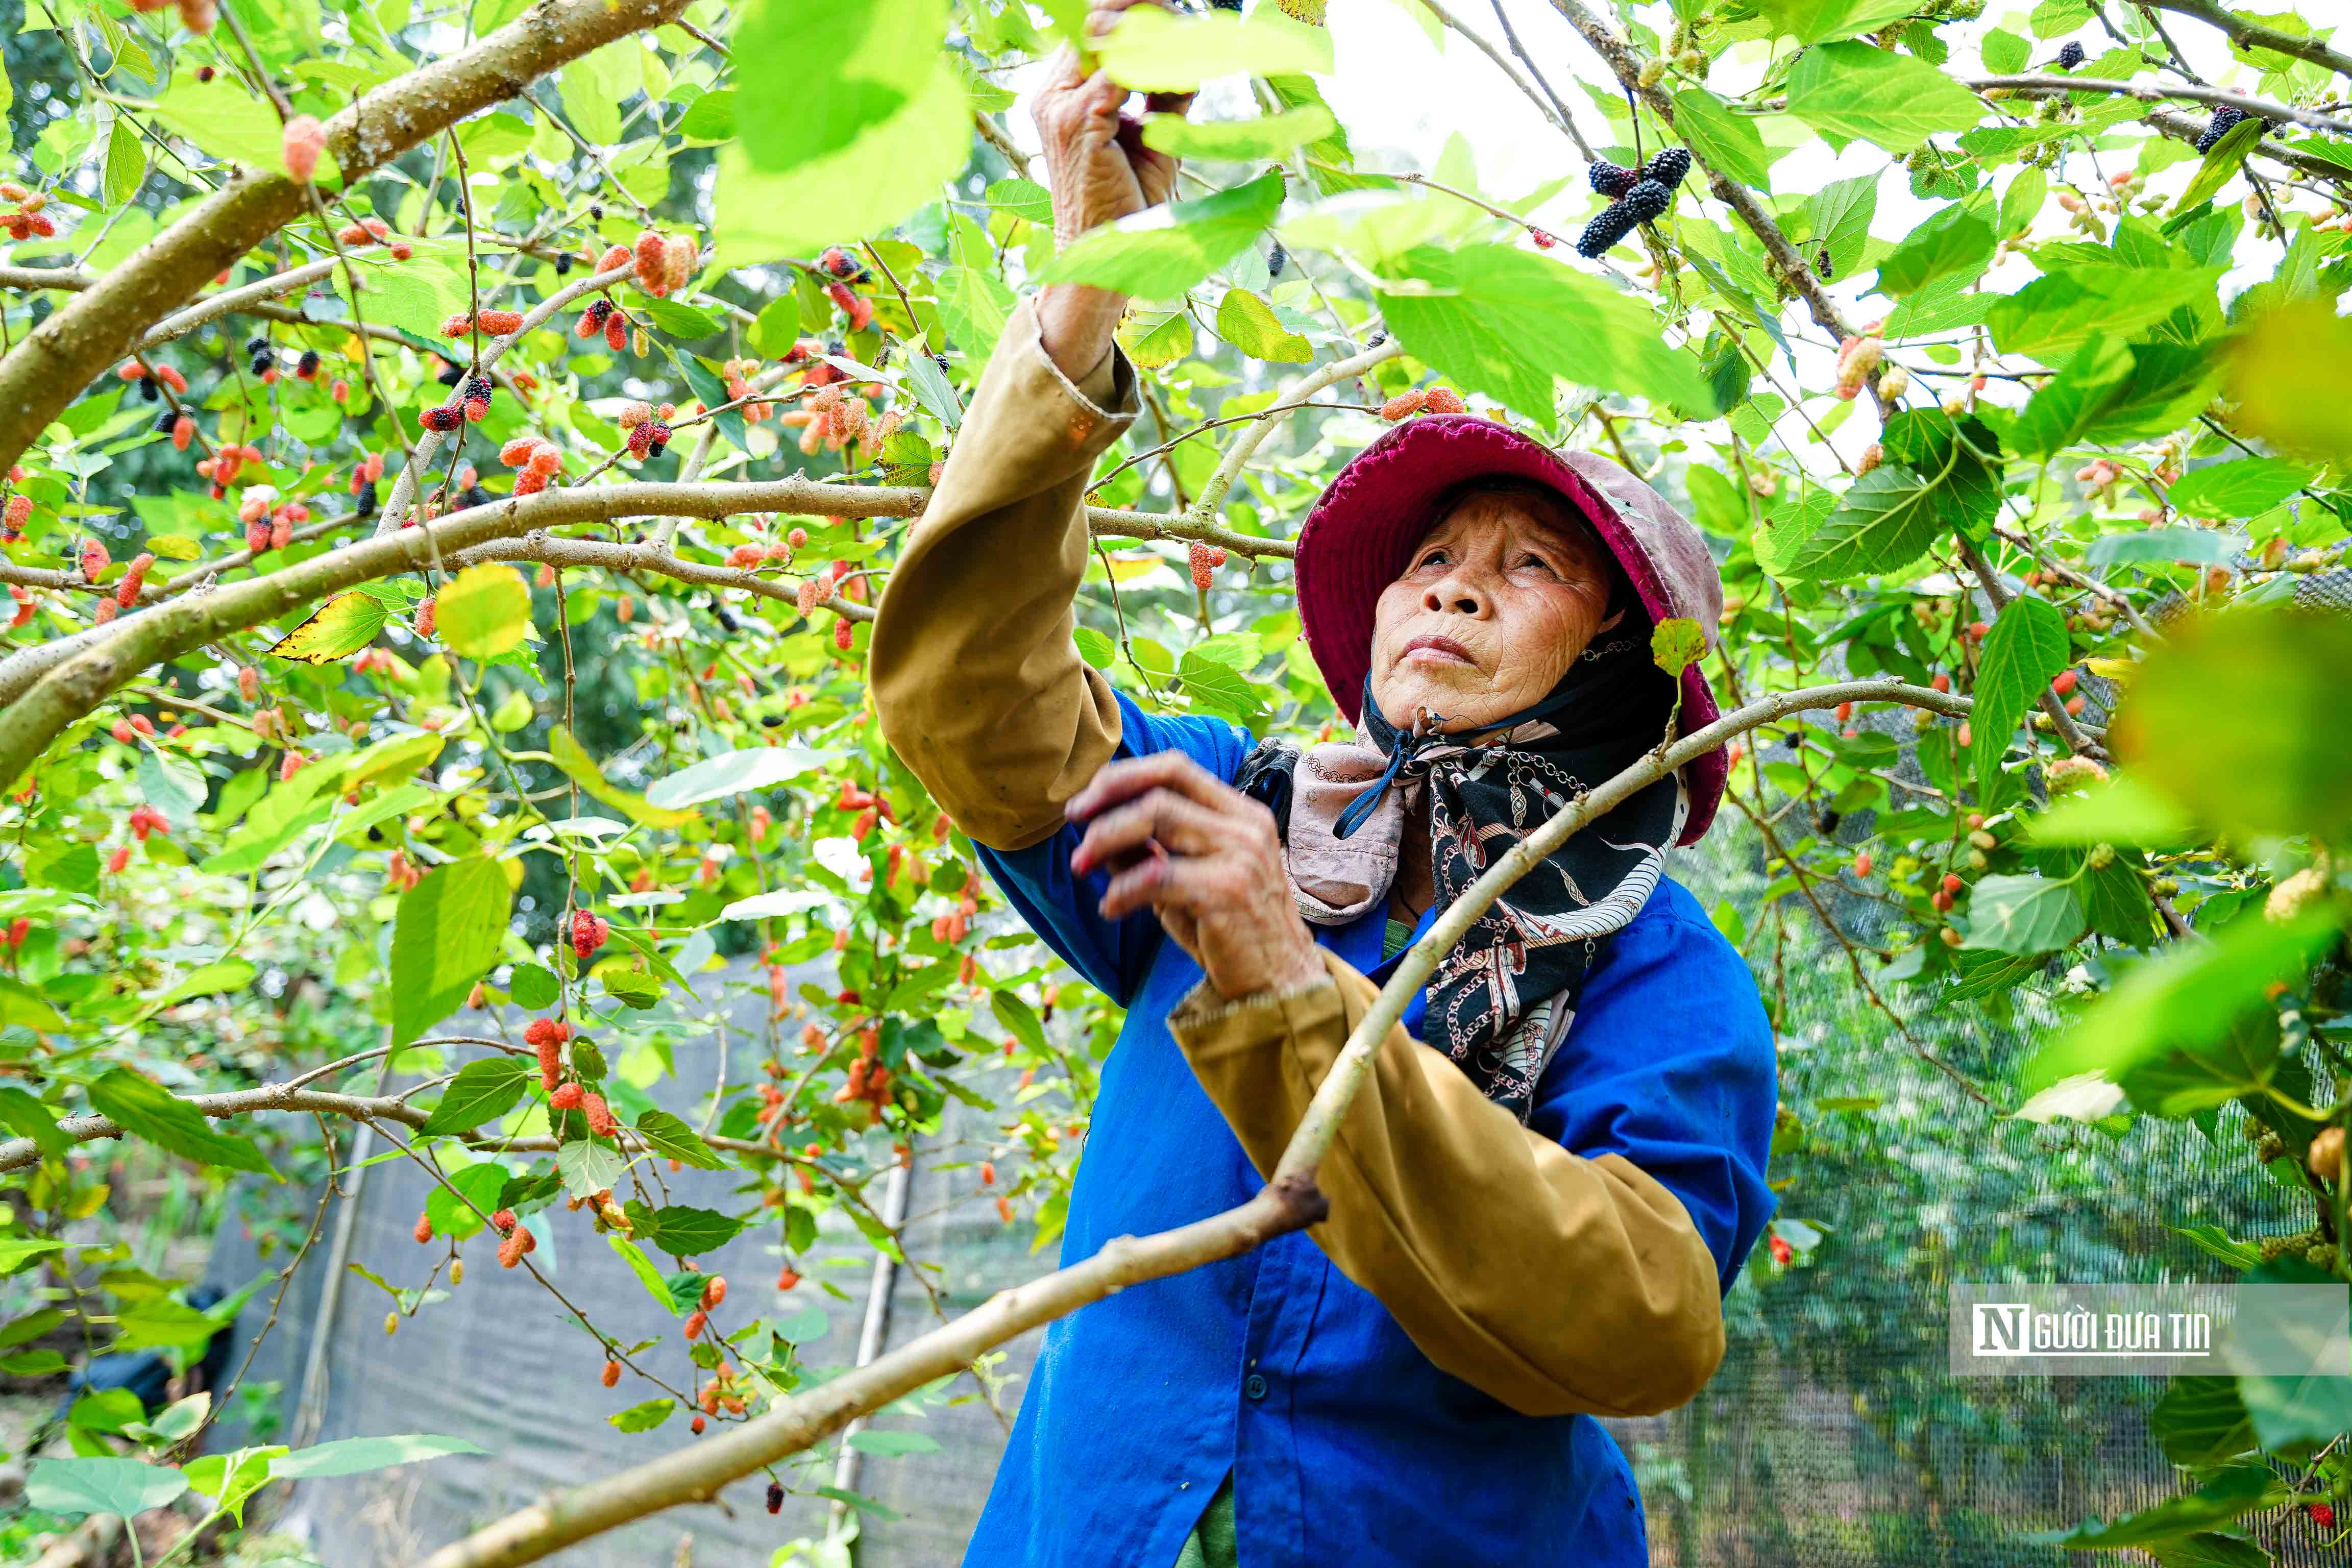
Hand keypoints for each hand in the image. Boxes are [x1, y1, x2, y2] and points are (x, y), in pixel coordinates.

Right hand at [1029, 0, 1193, 379]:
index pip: (1093, 29)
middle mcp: (1052, 94)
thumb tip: (1191, 59)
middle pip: (1094, 20)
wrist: (1105, 256)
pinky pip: (1119, 72)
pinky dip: (1155, 63)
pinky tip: (1185, 65)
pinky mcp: (1079, 124)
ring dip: (1153, 30)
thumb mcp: (1152, 136)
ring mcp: (1060, 107)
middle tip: (1185, 14)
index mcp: (1062, 93)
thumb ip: (1163, 95)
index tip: (1176, 12)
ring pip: (1106, 36)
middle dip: (1144, 11)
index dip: (1135, 13)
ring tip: (1191, 33)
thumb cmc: (1127, 200)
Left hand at [1068, 753, 1328, 1000]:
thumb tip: (1097, 831)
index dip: (1124, 776)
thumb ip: (1154, 851)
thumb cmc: (1230, 931)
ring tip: (1081, 866)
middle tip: (1073, 822)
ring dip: (1106, 838)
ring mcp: (1241, 855)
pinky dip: (1122, 889)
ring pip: (1157, 817)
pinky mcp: (1227, 890)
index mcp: (1241, 813)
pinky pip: (1157, 875)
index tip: (1086, 800)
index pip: (1176, 768)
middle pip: (1162, 787)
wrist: (1279, 983)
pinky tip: (1110, 908)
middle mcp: (1246, 825)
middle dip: (1107, 799)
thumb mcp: (1191, 880)